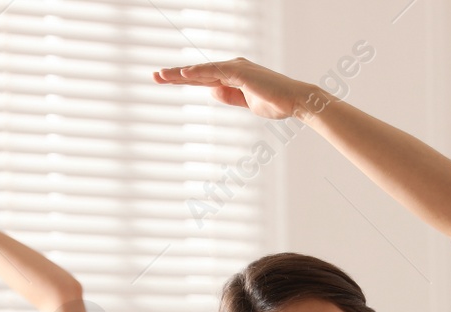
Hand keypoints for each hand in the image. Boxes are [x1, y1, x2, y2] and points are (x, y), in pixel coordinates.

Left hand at [152, 58, 323, 120]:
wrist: (295, 102)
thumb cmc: (274, 103)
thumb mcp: (246, 102)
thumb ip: (229, 96)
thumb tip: (211, 91)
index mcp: (232, 76)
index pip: (202, 77)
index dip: (183, 79)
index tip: (165, 81)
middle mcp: (232, 68)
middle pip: (198, 71)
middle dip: (176, 74)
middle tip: (154, 76)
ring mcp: (236, 68)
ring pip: (202, 70)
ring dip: (181, 73)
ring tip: (162, 76)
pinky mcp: (241, 72)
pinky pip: (215, 71)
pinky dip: (199, 71)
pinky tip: (184, 73)